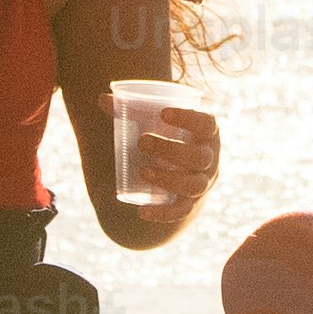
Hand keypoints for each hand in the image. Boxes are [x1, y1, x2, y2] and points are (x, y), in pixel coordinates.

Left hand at [129, 96, 223, 222]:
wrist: (184, 168)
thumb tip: (102, 99)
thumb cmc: (169, 136)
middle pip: (198, 157)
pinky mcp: (192, 203)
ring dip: (168, 179)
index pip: (207, 123)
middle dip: (171, 149)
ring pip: (193, 185)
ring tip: (142, 171)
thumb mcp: (158, 122)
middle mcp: (210, 158)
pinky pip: (182, 211)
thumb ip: (132, 110)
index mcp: (207, 133)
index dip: (189, 118)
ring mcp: (204, 182)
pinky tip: (142, 211)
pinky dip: (163, 213)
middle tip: (142, 141)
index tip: (163, 113)